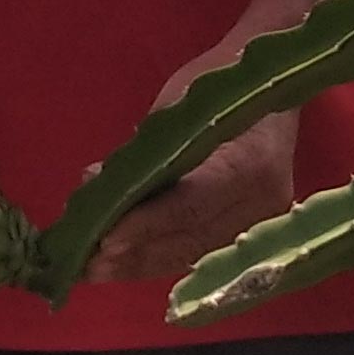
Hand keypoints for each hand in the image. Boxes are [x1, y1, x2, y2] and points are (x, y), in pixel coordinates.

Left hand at [87, 45, 302, 285]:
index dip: (147, 225)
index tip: (105, 241)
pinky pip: (200, 250)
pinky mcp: (252, 230)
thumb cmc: (216, 83)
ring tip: (95, 271)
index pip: (191, 204)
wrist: (267, 84)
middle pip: (192, 238)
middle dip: (136, 254)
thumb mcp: (176, 107)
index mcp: (250, 162)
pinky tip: (123, 263)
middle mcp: (263, 201)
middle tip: (86, 265)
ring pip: (193, 253)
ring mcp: (261, 219)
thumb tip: (96, 184)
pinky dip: (159, 257)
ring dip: (141, 264)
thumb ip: (142, 153)